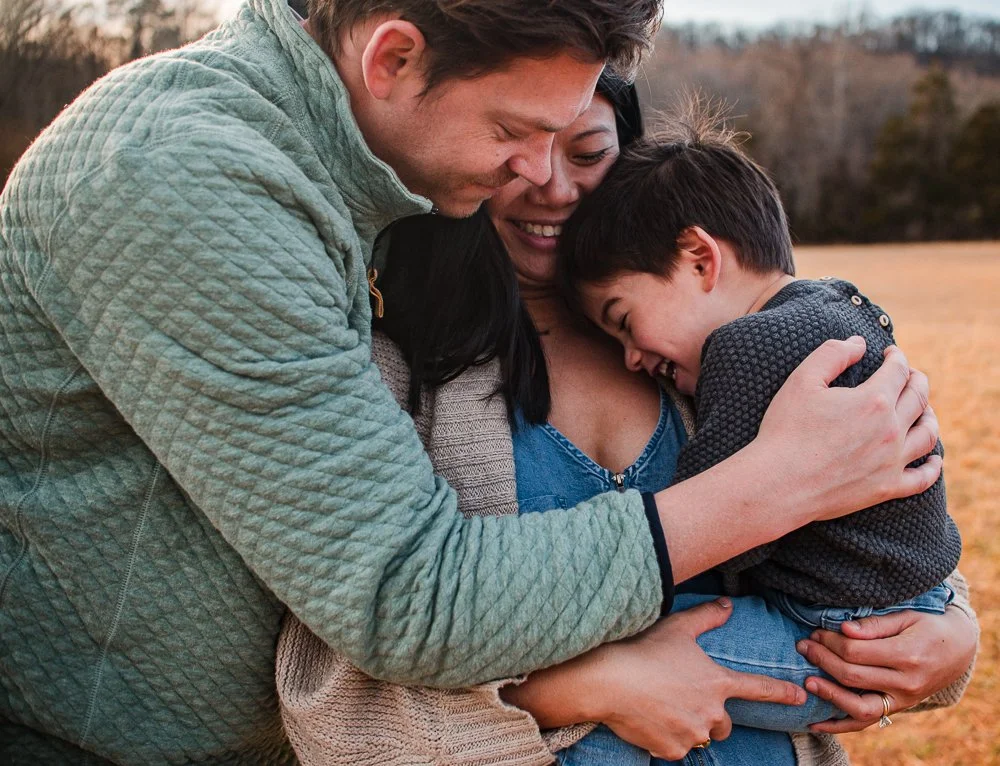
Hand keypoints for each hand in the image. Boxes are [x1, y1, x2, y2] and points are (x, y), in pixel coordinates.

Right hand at [593, 599, 806, 759]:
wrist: (609, 681)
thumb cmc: (644, 650)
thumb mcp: (677, 627)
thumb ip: (707, 617)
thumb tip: (727, 605)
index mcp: (717, 682)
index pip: (759, 689)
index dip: (782, 692)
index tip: (800, 696)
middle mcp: (711, 712)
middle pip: (725, 723)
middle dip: (712, 715)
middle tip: (686, 700)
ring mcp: (692, 734)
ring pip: (699, 736)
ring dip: (689, 726)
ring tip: (662, 707)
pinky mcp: (671, 750)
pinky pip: (675, 748)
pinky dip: (666, 737)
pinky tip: (648, 719)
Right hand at [757, 337, 940, 524]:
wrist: (779, 483)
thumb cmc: (785, 430)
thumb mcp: (801, 381)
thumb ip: (832, 354)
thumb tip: (859, 342)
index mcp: (873, 400)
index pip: (898, 370)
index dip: (897, 357)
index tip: (891, 353)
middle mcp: (890, 429)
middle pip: (919, 397)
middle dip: (917, 380)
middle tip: (910, 375)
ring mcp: (892, 461)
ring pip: (928, 434)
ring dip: (930, 416)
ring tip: (925, 410)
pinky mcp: (886, 487)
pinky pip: (922, 478)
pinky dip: (933, 466)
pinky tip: (934, 459)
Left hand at [795, 607, 977, 732]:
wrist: (958, 649)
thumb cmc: (928, 627)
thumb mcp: (905, 616)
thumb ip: (873, 625)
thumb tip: (843, 630)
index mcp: (906, 655)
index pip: (855, 652)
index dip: (829, 642)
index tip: (815, 632)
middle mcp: (905, 683)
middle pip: (852, 676)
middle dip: (822, 660)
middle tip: (803, 647)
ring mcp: (902, 700)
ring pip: (859, 708)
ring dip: (828, 695)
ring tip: (807, 682)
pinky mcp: (897, 709)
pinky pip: (866, 723)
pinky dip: (840, 726)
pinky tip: (816, 723)